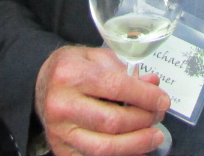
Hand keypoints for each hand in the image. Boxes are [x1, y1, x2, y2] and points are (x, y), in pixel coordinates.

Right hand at [35, 46, 169, 155]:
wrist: (40, 85)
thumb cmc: (72, 69)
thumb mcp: (95, 57)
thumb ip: (124, 69)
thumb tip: (153, 85)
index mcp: (71, 75)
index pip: (116, 87)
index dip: (145, 97)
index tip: (163, 100)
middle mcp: (62, 105)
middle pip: (113, 121)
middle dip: (144, 120)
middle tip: (158, 115)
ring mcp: (60, 131)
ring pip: (105, 147)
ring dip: (137, 143)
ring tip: (155, 136)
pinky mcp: (61, 149)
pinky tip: (137, 150)